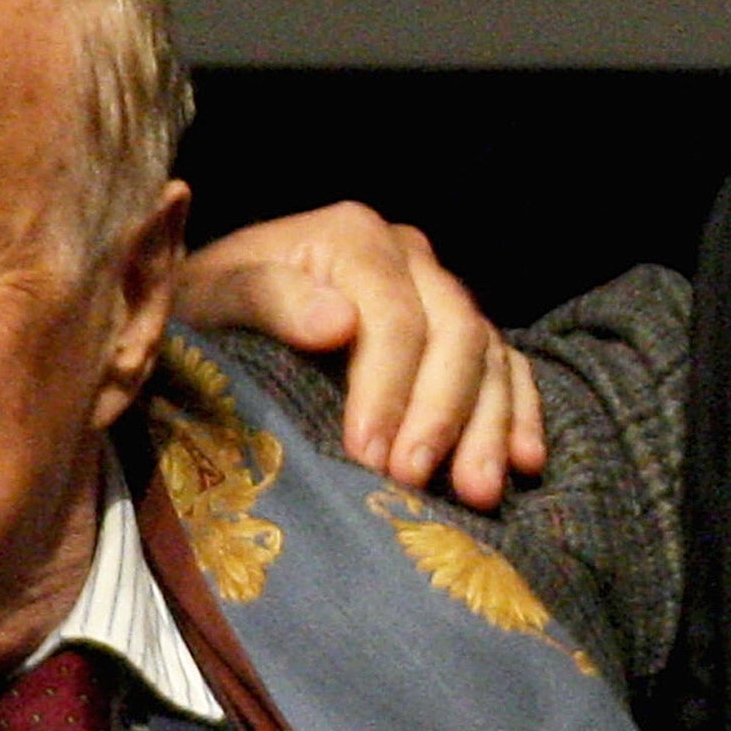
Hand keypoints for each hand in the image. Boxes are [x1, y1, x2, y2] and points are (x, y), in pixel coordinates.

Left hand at [174, 204, 543, 508]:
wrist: (213, 311)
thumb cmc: (206, 312)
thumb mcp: (210, 298)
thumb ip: (264, 298)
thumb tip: (337, 323)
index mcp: (352, 237)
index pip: (394, 317)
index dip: (389, 389)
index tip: (369, 457)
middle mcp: (408, 255)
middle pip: (454, 333)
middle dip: (440, 414)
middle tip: (413, 482)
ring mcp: (439, 291)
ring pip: (488, 354)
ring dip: (488, 425)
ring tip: (477, 493)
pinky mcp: (456, 331)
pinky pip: (507, 366)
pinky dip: (518, 412)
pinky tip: (524, 462)